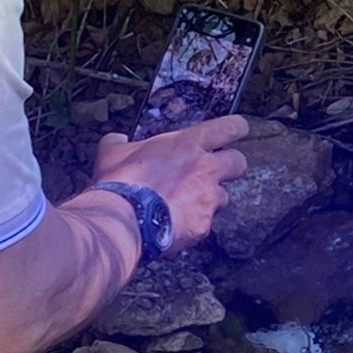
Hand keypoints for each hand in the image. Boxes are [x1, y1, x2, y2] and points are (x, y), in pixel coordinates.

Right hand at [93, 115, 248, 252]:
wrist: (122, 221)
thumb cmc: (120, 183)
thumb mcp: (113, 153)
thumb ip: (120, 143)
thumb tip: (116, 139)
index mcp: (189, 144)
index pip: (231, 127)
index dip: (236, 128)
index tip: (235, 130)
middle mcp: (206, 169)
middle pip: (239, 162)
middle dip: (230, 166)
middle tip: (214, 171)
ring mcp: (208, 198)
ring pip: (224, 196)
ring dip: (211, 198)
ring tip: (188, 203)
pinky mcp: (203, 225)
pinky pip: (206, 223)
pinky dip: (195, 223)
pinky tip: (177, 225)